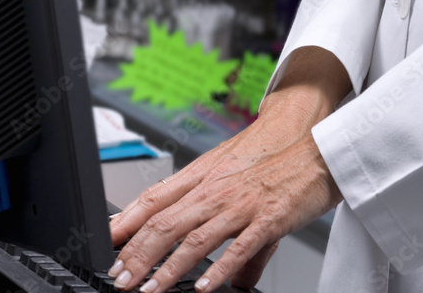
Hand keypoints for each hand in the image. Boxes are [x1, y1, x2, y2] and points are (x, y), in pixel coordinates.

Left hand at [108, 133, 340, 292]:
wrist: (315, 144)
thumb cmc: (275, 157)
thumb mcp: (238, 182)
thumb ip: (225, 228)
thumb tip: (228, 277)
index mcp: (205, 176)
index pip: (156, 198)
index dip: (127, 222)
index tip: (106, 244)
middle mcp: (217, 188)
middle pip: (167, 221)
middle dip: (138, 254)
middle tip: (119, 279)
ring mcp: (241, 203)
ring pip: (195, 236)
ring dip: (167, 267)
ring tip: (148, 291)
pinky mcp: (268, 216)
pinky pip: (239, 245)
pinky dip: (219, 268)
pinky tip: (204, 287)